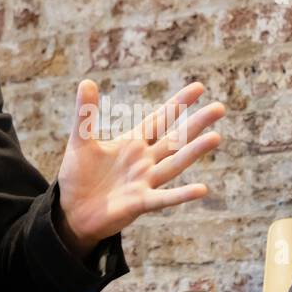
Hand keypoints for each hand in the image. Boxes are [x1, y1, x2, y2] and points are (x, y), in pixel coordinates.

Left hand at [55, 80, 224, 256]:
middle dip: (196, 123)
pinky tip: (202, 189)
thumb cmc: (78, 176)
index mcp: (133, 142)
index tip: (198, 87)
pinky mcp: (140, 203)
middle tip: (219, 107)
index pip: (160, 118)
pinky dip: (182, 195)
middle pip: (175, 138)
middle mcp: (145, 160)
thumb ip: (85, 114)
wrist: (72, 211)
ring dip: (194, 151)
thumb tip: (86, 81)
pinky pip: (164, 198)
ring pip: (175, 163)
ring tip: (216, 137)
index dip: (178, 103)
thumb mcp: (81, 141)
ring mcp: (145, 181)